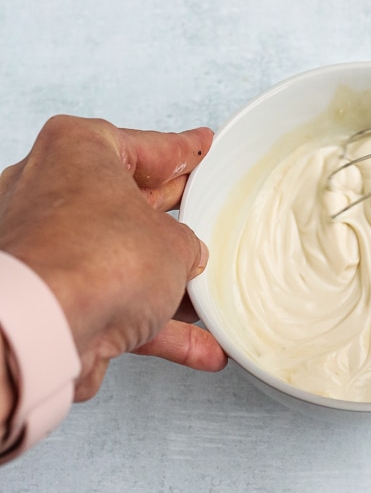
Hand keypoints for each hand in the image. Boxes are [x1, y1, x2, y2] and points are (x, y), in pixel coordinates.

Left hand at [0, 116, 227, 400]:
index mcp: (76, 150)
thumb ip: (186, 244)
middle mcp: (49, 190)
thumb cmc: (94, 260)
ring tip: (206, 298)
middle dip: (171, 222)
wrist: (42, 329)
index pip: (145, 147)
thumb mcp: (174, 242)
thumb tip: (185, 258)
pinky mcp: (44, 296)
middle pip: (127, 204)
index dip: (180, 151)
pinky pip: (108, 304)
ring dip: (165, 285)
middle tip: (204, 218)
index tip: (199, 146)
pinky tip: (197, 346)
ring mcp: (42, 247)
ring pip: (117, 260)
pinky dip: (151, 324)